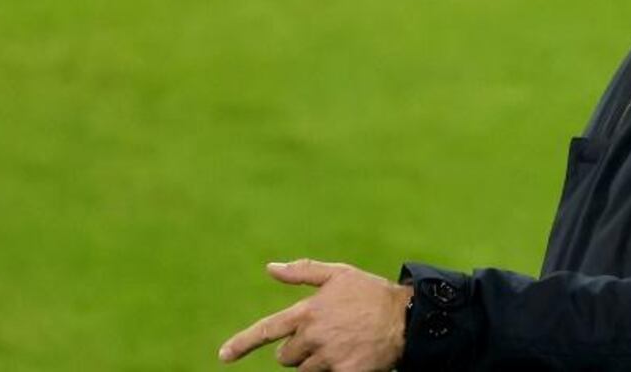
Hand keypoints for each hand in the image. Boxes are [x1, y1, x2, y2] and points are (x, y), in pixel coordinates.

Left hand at [218, 258, 413, 369]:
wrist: (406, 317)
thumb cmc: (371, 293)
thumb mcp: (338, 274)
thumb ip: (302, 272)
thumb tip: (270, 268)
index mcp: (308, 311)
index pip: (267, 329)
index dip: (242, 343)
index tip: (224, 355)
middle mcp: (314, 336)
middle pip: (285, 356)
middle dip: (297, 350)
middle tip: (322, 338)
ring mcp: (329, 357)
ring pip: (304, 371)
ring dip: (314, 362)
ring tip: (339, 345)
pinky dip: (331, 371)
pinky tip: (347, 359)